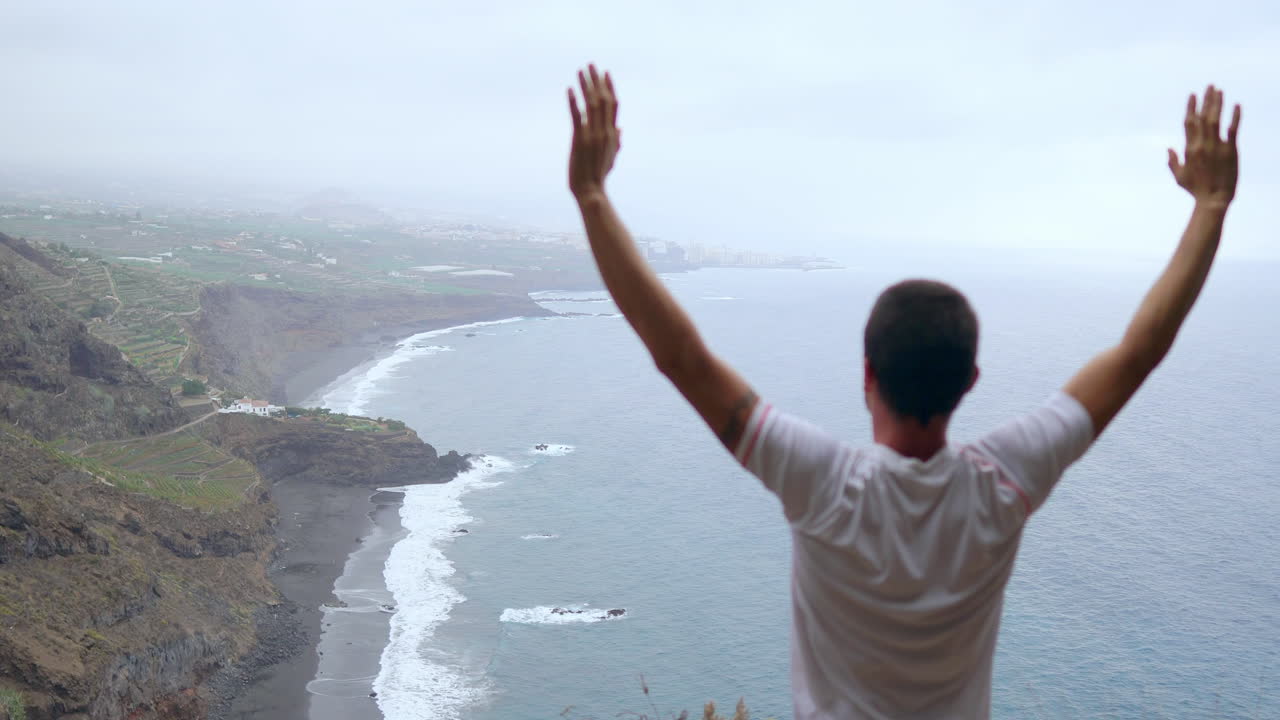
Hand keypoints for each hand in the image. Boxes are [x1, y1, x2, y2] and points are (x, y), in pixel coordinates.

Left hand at [568, 64, 620, 200]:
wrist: (591, 191)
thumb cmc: (599, 175)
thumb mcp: (611, 157)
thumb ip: (616, 141)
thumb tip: (621, 129)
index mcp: (612, 134)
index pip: (613, 105)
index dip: (610, 87)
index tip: (605, 73)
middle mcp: (605, 131)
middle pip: (603, 99)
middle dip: (597, 80)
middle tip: (591, 64)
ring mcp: (593, 135)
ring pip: (591, 104)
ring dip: (585, 86)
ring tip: (580, 71)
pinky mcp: (580, 141)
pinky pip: (577, 117)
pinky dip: (573, 103)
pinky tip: (569, 90)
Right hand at [1168, 85, 1239, 208]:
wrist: (1213, 199)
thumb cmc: (1196, 189)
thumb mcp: (1179, 177)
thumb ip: (1173, 162)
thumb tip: (1169, 148)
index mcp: (1189, 149)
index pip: (1189, 123)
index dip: (1191, 108)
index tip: (1192, 95)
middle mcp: (1202, 144)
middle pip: (1202, 117)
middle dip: (1206, 100)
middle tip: (1209, 86)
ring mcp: (1216, 146)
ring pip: (1215, 119)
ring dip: (1217, 104)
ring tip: (1219, 91)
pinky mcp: (1230, 150)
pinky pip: (1232, 129)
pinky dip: (1235, 116)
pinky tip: (1237, 105)